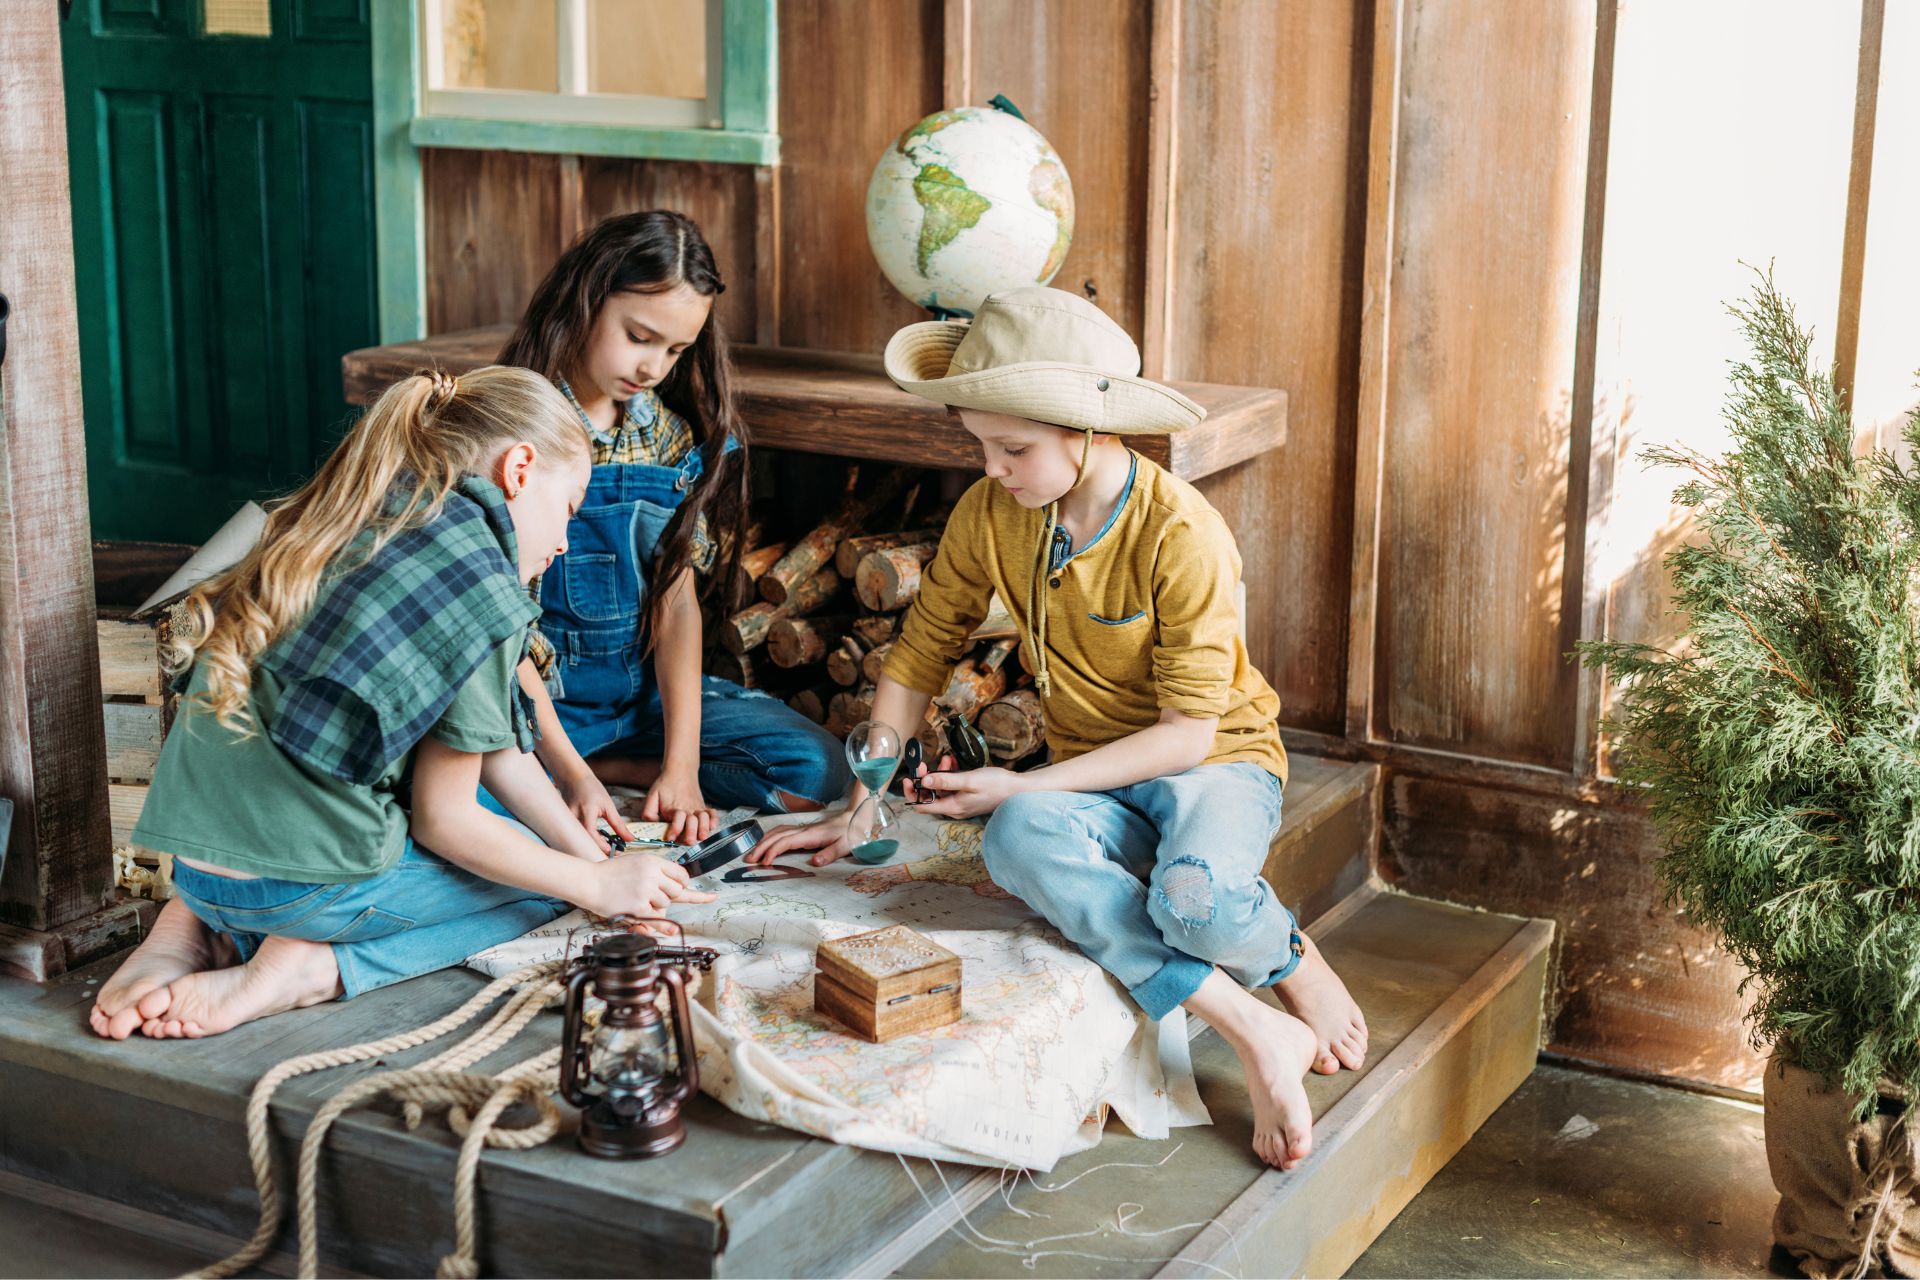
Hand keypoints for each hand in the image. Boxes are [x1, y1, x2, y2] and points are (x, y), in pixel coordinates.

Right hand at [554, 763, 632, 853]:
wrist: (573, 778)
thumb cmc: (591, 789)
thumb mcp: (608, 805)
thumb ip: (618, 824)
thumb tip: (630, 839)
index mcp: (586, 810)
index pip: (591, 832)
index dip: (600, 844)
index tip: (611, 850)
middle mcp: (573, 816)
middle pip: (582, 840)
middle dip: (595, 850)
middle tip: (610, 855)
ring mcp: (566, 820)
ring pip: (577, 840)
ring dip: (590, 847)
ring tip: (603, 849)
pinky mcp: (564, 823)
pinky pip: (574, 837)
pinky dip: (584, 842)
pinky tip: (593, 843)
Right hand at [588, 852, 716, 918]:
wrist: (590, 882)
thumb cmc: (609, 873)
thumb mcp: (635, 862)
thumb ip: (654, 871)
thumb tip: (675, 884)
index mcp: (652, 861)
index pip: (680, 874)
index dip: (683, 883)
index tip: (683, 887)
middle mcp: (652, 875)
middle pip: (677, 891)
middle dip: (670, 896)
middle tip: (654, 896)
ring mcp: (646, 891)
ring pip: (665, 905)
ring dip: (656, 907)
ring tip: (637, 900)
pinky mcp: (639, 907)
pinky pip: (657, 918)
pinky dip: (659, 923)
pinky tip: (665, 926)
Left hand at [644, 764, 718, 843]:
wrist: (680, 770)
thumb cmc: (666, 784)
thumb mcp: (652, 795)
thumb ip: (649, 811)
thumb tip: (651, 823)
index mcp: (674, 807)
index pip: (676, 820)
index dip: (674, 830)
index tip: (670, 838)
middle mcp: (687, 808)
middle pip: (692, 821)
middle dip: (691, 833)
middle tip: (689, 841)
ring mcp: (697, 807)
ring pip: (704, 818)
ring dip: (704, 828)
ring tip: (702, 837)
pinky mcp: (703, 806)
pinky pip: (712, 813)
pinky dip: (714, 820)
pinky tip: (712, 826)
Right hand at [744, 811, 852, 866]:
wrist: (855, 818)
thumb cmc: (850, 833)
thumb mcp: (844, 846)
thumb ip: (829, 854)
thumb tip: (814, 861)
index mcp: (810, 835)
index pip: (785, 842)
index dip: (773, 851)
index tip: (764, 863)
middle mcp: (803, 830)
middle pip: (776, 837)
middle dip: (760, 847)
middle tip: (748, 860)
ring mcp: (802, 829)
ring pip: (777, 832)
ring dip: (763, 841)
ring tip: (752, 853)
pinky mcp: (803, 830)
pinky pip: (782, 831)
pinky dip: (770, 837)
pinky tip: (766, 842)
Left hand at [908, 765, 1024, 818]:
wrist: (1017, 789)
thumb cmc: (996, 785)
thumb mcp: (969, 780)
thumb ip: (946, 780)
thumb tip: (924, 781)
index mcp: (952, 807)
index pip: (921, 806)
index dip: (912, 792)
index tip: (910, 777)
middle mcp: (954, 808)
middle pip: (930, 796)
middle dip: (927, 778)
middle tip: (928, 763)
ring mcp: (961, 803)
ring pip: (941, 789)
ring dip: (940, 774)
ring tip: (948, 760)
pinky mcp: (967, 797)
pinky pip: (952, 787)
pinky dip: (950, 775)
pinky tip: (955, 764)